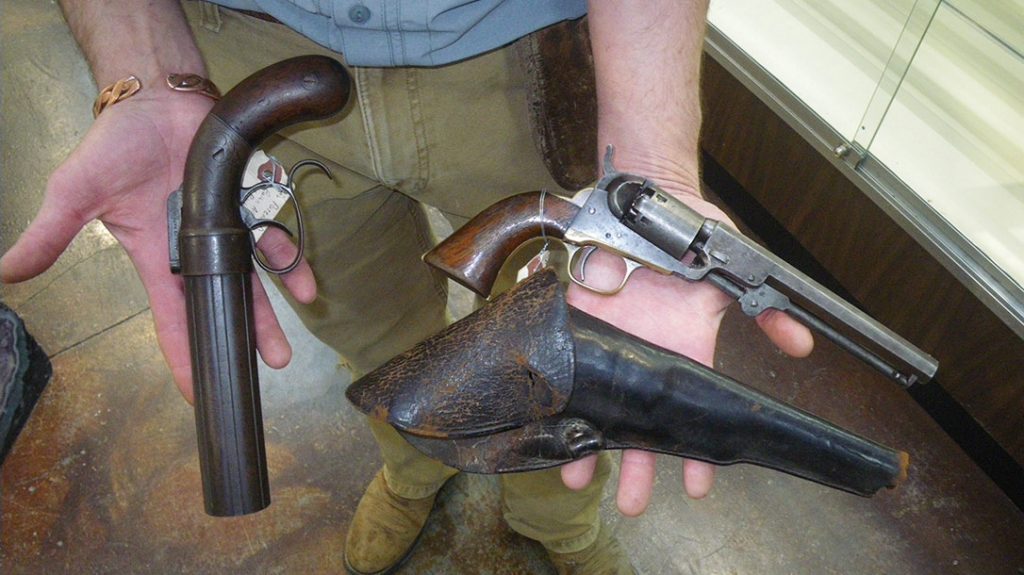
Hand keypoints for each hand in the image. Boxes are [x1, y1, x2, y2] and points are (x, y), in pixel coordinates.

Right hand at [0, 93, 315, 400]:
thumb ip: (51, 234)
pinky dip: (291, 260)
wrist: (153, 98)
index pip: (171, 316)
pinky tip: (306, 287)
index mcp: (158, 258)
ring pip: (254, 279)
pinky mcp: (251, 201)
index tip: (194, 392)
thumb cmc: (114, 146)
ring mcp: (228, 228)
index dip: (182, 353)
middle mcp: (198, 250)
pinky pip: (276, 236)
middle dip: (238, 340)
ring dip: (270, 314)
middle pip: (223, 304)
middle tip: (257, 374)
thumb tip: (7, 272)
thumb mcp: (74, 191)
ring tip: (282, 353)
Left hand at [561, 193, 814, 515]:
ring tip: (580, 479)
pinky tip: (544, 421)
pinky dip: (551, 384)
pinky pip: (559, 355)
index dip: (692, 451)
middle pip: (639, 420)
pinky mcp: (572, 315)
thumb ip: (767, 309)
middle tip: (632, 505)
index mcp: (681, 347)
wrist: (649, 194)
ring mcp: (605, 337)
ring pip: (596, 401)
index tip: (696, 489)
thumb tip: (802, 344)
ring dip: (589, 441)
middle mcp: (642, 352)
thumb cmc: (691, 230)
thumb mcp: (734, 267)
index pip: (690, 408)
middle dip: (637, 464)